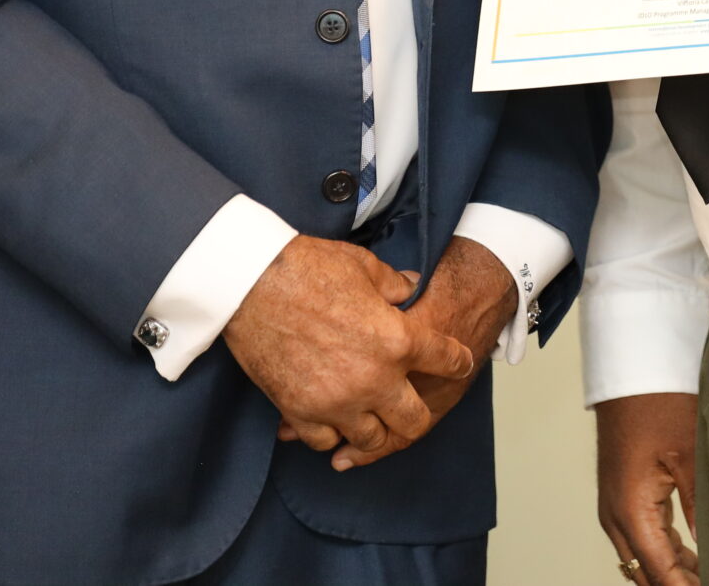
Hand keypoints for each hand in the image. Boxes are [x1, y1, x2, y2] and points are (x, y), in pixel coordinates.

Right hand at [310, 235, 517, 470]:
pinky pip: (325, 441)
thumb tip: (412, 287)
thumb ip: (396, 286)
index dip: (457, 362)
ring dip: (374, 427)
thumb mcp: (366, 267)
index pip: (448, 362)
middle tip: (408, 401)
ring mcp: (336, 402)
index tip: (458, 364)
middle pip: (414, 422)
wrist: (251, 284)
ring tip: (369, 414)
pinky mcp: (300, 411)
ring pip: (371, 440)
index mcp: (399, 340)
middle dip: (416, 412)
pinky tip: (332, 418)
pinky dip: (332, 433)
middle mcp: (374, 379)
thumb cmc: (309, 269)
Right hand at [597, 391, 701, 584]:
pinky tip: (692, 558)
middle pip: (646, 573)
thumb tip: (708, 544)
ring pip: (643, 559)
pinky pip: (642, 538)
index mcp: (631, 510)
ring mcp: (616, 508)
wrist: (632, 370)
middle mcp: (616, 516)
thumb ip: (698, 503)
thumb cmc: (658, 402)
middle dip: (679, 584)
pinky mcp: (623, 496)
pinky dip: (665, 553)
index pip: (659, 572)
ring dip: (673, 572)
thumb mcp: (689, 452)